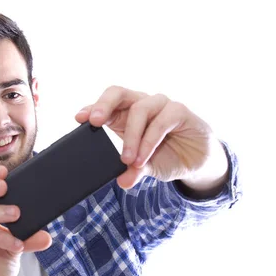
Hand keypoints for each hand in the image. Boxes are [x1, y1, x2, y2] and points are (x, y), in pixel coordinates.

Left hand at [75, 86, 228, 192]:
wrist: (197, 161)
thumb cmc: (166, 156)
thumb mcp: (144, 167)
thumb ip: (132, 171)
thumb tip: (122, 182)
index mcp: (126, 115)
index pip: (106, 105)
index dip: (91, 108)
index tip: (79, 119)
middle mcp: (141, 105)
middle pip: (118, 93)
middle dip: (104, 105)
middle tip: (95, 122)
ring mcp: (160, 106)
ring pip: (139, 109)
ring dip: (131, 135)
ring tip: (127, 159)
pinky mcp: (179, 111)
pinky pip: (162, 120)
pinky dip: (149, 140)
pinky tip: (144, 156)